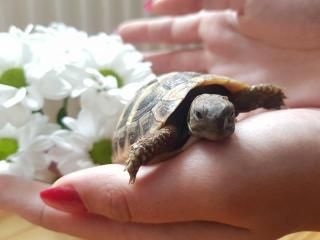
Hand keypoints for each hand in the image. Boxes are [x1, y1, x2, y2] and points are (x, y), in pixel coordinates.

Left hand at [2, 108, 319, 239]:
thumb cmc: (290, 166)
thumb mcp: (219, 182)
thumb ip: (145, 198)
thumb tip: (72, 193)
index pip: (94, 230)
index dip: (44, 208)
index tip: (2, 187)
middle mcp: (180, 234)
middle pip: (98, 224)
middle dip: (50, 203)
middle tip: (7, 183)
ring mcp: (188, 213)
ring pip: (116, 209)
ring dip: (76, 193)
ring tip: (35, 182)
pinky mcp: (196, 189)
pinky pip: (141, 190)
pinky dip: (111, 182)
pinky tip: (96, 176)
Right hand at [118, 0, 319, 106]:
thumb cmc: (300, 10)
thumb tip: (154, 0)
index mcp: (220, 22)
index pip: (174, 26)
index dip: (149, 29)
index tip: (124, 35)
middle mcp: (222, 52)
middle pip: (176, 57)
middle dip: (150, 60)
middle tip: (124, 66)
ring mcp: (233, 79)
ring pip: (189, 85)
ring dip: (165, 88)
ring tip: (138, 93)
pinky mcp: (247, 103)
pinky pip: (210, 108)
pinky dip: (191, 112)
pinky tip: (173, 119)